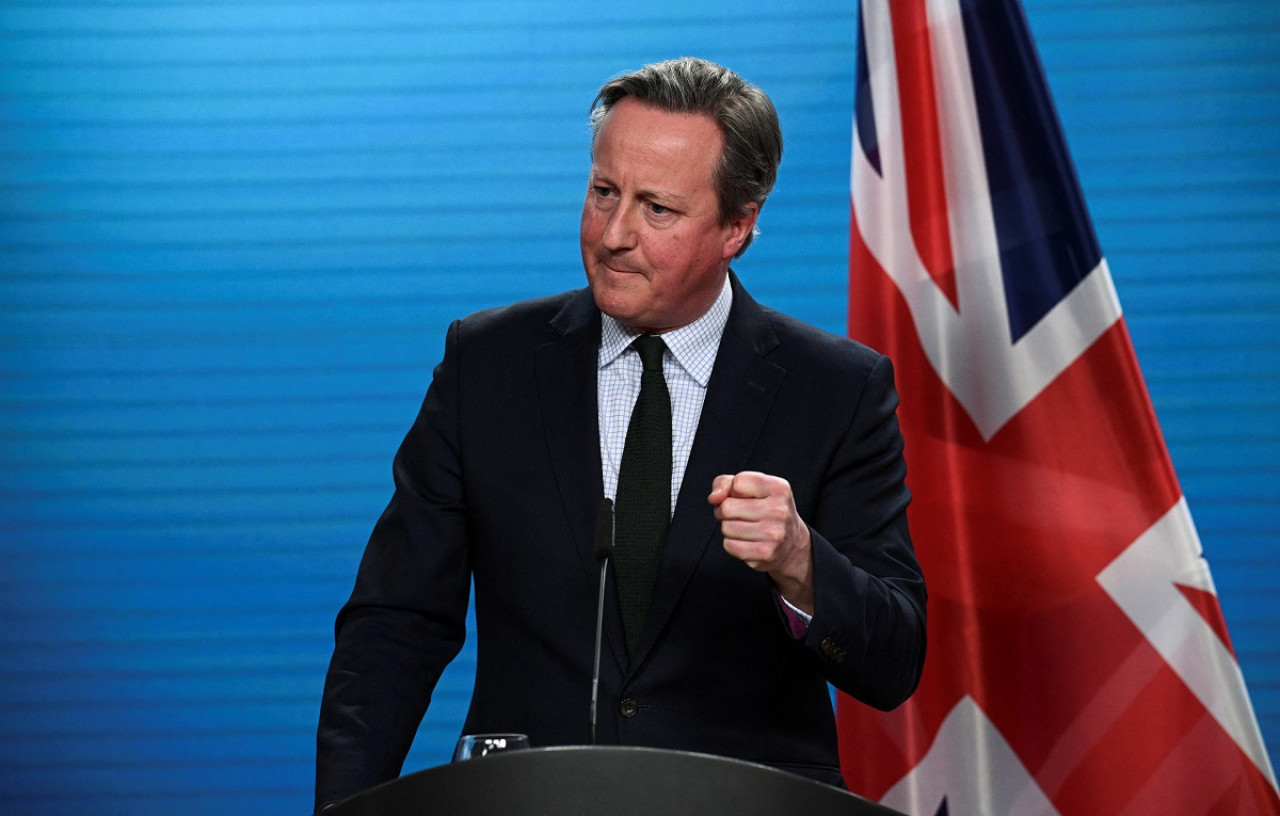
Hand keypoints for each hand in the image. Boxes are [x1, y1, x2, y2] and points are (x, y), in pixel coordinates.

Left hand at [708, 471, 813, 613]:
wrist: (791, 544)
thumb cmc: (765, 510)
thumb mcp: (752, 488)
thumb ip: (726, 483)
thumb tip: (714, 498)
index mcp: (779, 488)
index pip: (737, 483)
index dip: (733, 491)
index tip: (742, 497)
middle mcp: (779, 510)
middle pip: (727, 507)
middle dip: (725, 511)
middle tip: (738, 515)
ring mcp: (774, 534)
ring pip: (726, 527)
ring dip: (729, 528)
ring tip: (745, 528)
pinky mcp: (766, 553)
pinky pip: (729, 546)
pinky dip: (732, 544)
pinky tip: (747, 541)